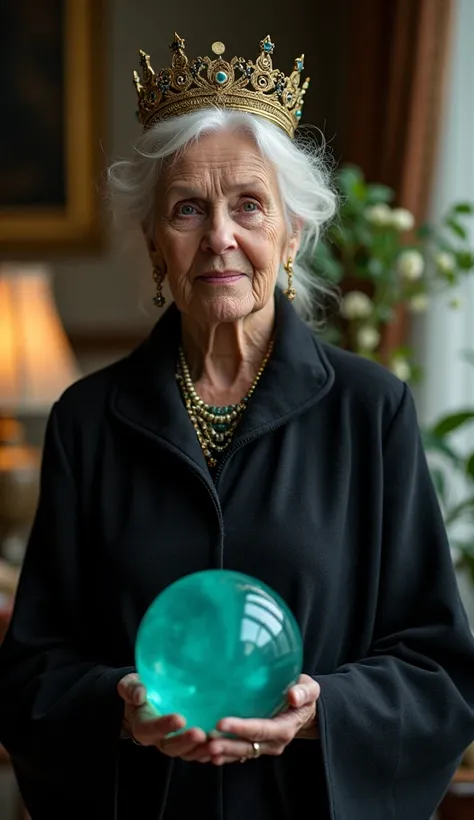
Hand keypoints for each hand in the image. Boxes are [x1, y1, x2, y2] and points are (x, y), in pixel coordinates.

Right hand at [117, 673, 208, 761]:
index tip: (179, 718)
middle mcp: (159, 739)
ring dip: (201, 750)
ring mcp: (175, 743)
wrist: (145, 701)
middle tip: (200, 734)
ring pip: (188, 753)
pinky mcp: (188, 743)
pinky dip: (210, 752)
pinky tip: (223, 746)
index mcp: (143, 726)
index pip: (151, 729)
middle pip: (171, 747)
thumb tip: (140, 694)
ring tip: (215, 742)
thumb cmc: (139, 690)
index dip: (164, 726)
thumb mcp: (130, 686)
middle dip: (186, 742)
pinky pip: (198, 752)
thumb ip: (132, 689)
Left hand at [203, 674, 319, 765]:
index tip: (222, 722)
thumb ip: (304, 692)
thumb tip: (293, 695)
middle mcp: (274, 742)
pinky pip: (238, 755)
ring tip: (203, 749)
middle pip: (248, 746)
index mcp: (285, 727)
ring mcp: (264, 747)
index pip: (261, 730)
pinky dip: (223, 755)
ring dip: (223, 753)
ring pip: (241, 753)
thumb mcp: (310, 689)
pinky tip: (205, 752)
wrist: (304, 711)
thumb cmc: (303, 695)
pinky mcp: (255, 747)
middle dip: (228, 745)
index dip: (241, 728)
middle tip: (208, 741)